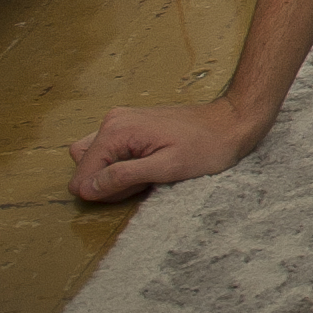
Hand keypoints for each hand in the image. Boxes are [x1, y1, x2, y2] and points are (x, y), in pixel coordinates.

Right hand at [69, 98, 260, 201]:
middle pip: (86, 167)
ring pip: (97, 160)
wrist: (231, 123)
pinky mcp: (131, 126)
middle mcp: (113, 121)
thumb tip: (86, 189)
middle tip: (146, 178)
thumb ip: (123, 178)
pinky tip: (150, 162)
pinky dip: (125, 164)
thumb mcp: (166, 168)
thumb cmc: (206, 146)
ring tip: (149, 170)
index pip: (82, 177)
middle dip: (109, 182)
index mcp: (116, 130)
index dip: (105, 191)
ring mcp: (121, 121)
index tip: (136, 186)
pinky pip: (112, 152)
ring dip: (116, 174)